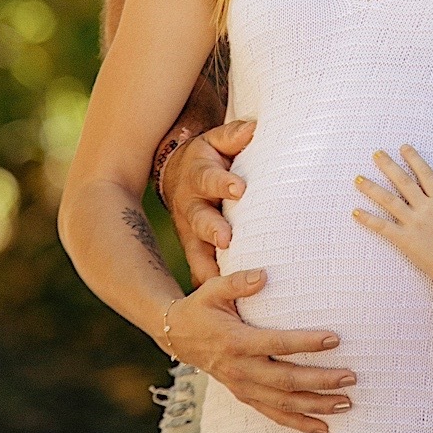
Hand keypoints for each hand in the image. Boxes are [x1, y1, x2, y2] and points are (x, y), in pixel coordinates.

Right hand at [161, 119, 254, 284]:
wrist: (179, 174)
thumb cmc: (210, 156)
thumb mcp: (217, 140)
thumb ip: (233, 135)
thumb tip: (253, 128)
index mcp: (198, 175)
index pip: (210, 178)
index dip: (223, 183)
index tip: (239, 188)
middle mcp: (190, 205)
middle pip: (199, 219)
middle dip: (212, 230)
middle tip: (227, 239)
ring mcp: (190, 230)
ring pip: (196, 250)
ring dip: (207, 265)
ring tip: (219, 282)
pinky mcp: (194, 249)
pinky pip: (200, 269)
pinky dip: (208, 285)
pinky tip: (221, 303)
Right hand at [165, 269, 355, 432]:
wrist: (178, 336)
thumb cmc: (202, 307)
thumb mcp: (213, 289)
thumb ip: (238, 281)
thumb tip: (264, 275)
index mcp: (237, 341)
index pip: (277, 344)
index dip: (305, 343)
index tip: (334, 339)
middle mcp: (241, 369)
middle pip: (286, 380)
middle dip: (320, 381)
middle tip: (351, 376)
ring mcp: (244, 387)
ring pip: (284, 403)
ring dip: (316, 406)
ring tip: (347, 402)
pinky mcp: (245, 396)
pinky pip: (275, 415)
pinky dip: (300, 424)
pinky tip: (325, 428)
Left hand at [353, 146, 432, 286]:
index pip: (425, 174)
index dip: (414, 159)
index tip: (403, 147)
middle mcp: (424, 209)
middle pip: (404, 182)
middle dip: (389, 166)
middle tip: (376, 153)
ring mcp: (413, 224)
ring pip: (390, 202)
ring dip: (373, 189)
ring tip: (358, 179)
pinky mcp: (404, 240)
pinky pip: (384, 228)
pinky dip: (369, 220)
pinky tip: (356, 212)